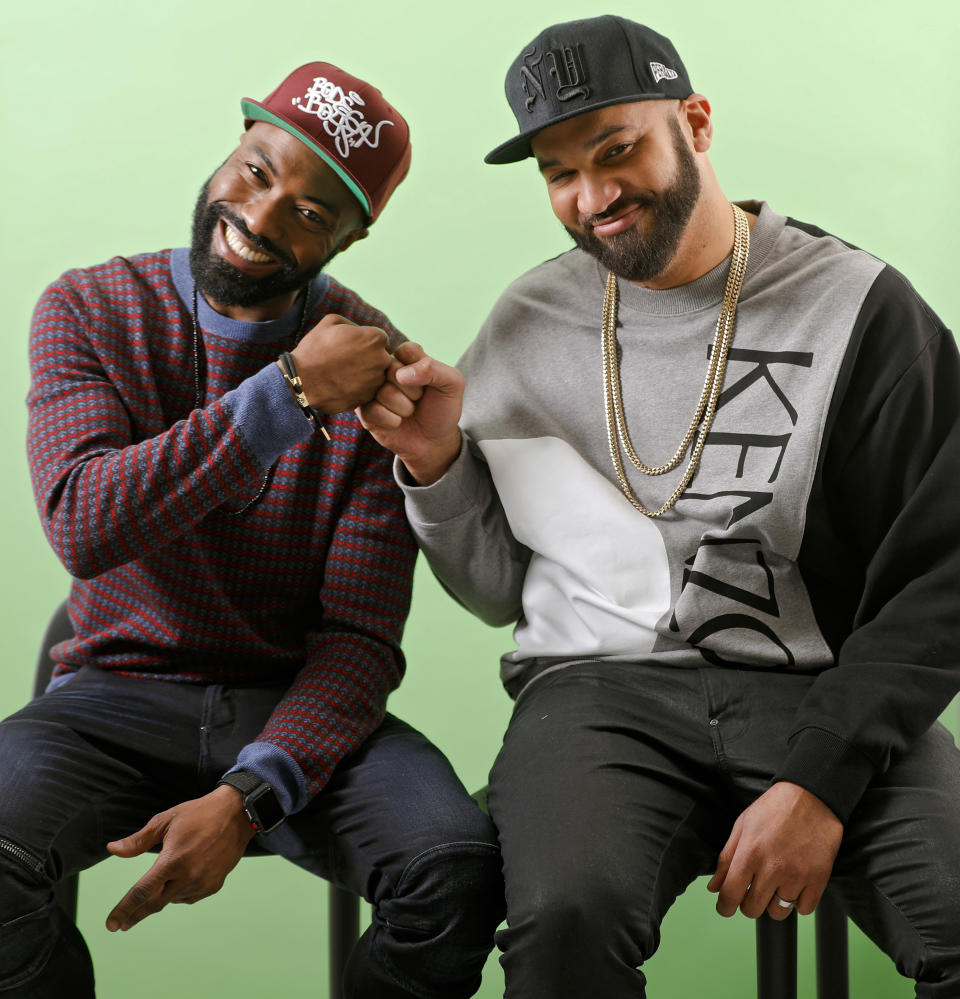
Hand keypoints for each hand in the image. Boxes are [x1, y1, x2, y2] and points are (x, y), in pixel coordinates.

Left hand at [105, 785, 255, 931]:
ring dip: (162, 896)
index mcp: (172, 860)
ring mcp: (202, 883)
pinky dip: (180, 892)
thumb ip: (138, 840)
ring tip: (162, 882)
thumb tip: (112, 849)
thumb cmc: (199, 813)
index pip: (141, 893)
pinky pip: (189, 896)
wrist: (237, 814)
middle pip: (154, 904)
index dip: (123, 910)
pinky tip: (181, 879)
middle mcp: (187, 876)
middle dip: (136, 915)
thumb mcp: (166, 820)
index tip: (111, 925)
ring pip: (172, 899)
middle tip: (121, 924)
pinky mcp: (214, 885)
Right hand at [289, 314, 392, 413]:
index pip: (378, 339)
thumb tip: (360, 332)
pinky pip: (366, 392)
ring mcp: (376, 382)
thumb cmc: (315, 348)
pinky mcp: (368, 399)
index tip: (350, 346)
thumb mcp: (331, 322)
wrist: (302, 380)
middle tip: (346, 361)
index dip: (363, 342)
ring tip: (341, 374)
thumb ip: (352, 324)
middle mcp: (382, 360)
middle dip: (367, 359)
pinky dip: (356, 390)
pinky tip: (340, 385)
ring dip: (363, 375)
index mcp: (376, 339)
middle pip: (379, 358)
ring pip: (374, 377)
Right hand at [356, 342, 464, 484]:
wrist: (433, 442)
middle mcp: (386, 370)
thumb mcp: (452, 384)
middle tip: (418, 400)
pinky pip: (372, 411)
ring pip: (383, 392)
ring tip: (409, 412)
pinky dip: (391, 421)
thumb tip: (401, 374)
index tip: (429, 383)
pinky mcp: (364, 410)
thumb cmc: (442, 409)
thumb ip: (434, 369)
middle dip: (413, 391)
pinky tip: (397, 423)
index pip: (406, 350)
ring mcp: (373, 390)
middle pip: (392, 370)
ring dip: (403, 408)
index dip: (421, 370)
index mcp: (407, 357)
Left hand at [707, 781, 842, 919]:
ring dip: (773, 903)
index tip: (724, 908)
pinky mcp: (818, 880)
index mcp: (749, 854)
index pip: (730, 895)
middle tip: (752, 890)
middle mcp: (772, 869)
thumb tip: (714, 887)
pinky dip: (798, 901)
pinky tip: (794, 883)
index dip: (724, 906)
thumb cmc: (773, 809)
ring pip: (778, 912)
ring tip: (775, 883)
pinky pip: (803, 909)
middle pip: (752, 909)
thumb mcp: (742, 826)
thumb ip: (726, 858)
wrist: (811, 797)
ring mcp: (797, 876)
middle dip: (748, 903)